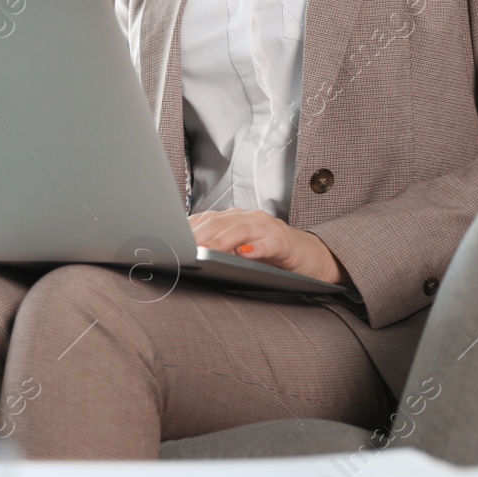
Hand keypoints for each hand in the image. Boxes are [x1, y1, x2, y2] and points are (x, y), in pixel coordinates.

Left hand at [190, 208, 343, 284]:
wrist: (311, 255)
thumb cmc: (269, 256)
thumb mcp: (238, 251)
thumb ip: (216, 249)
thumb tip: (183, 258)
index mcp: (234, 219)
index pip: (205, 220)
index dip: (186, 229)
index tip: (167, 239)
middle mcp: (249, 219)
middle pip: (218, 223)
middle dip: (197, 235)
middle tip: (179, 248)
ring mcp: (268, 228)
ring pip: (240, 230)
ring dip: (220, 241)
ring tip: (205, 251)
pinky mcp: (286, 243)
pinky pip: (270, 244)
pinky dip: (258, 249)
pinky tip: (246, 254)